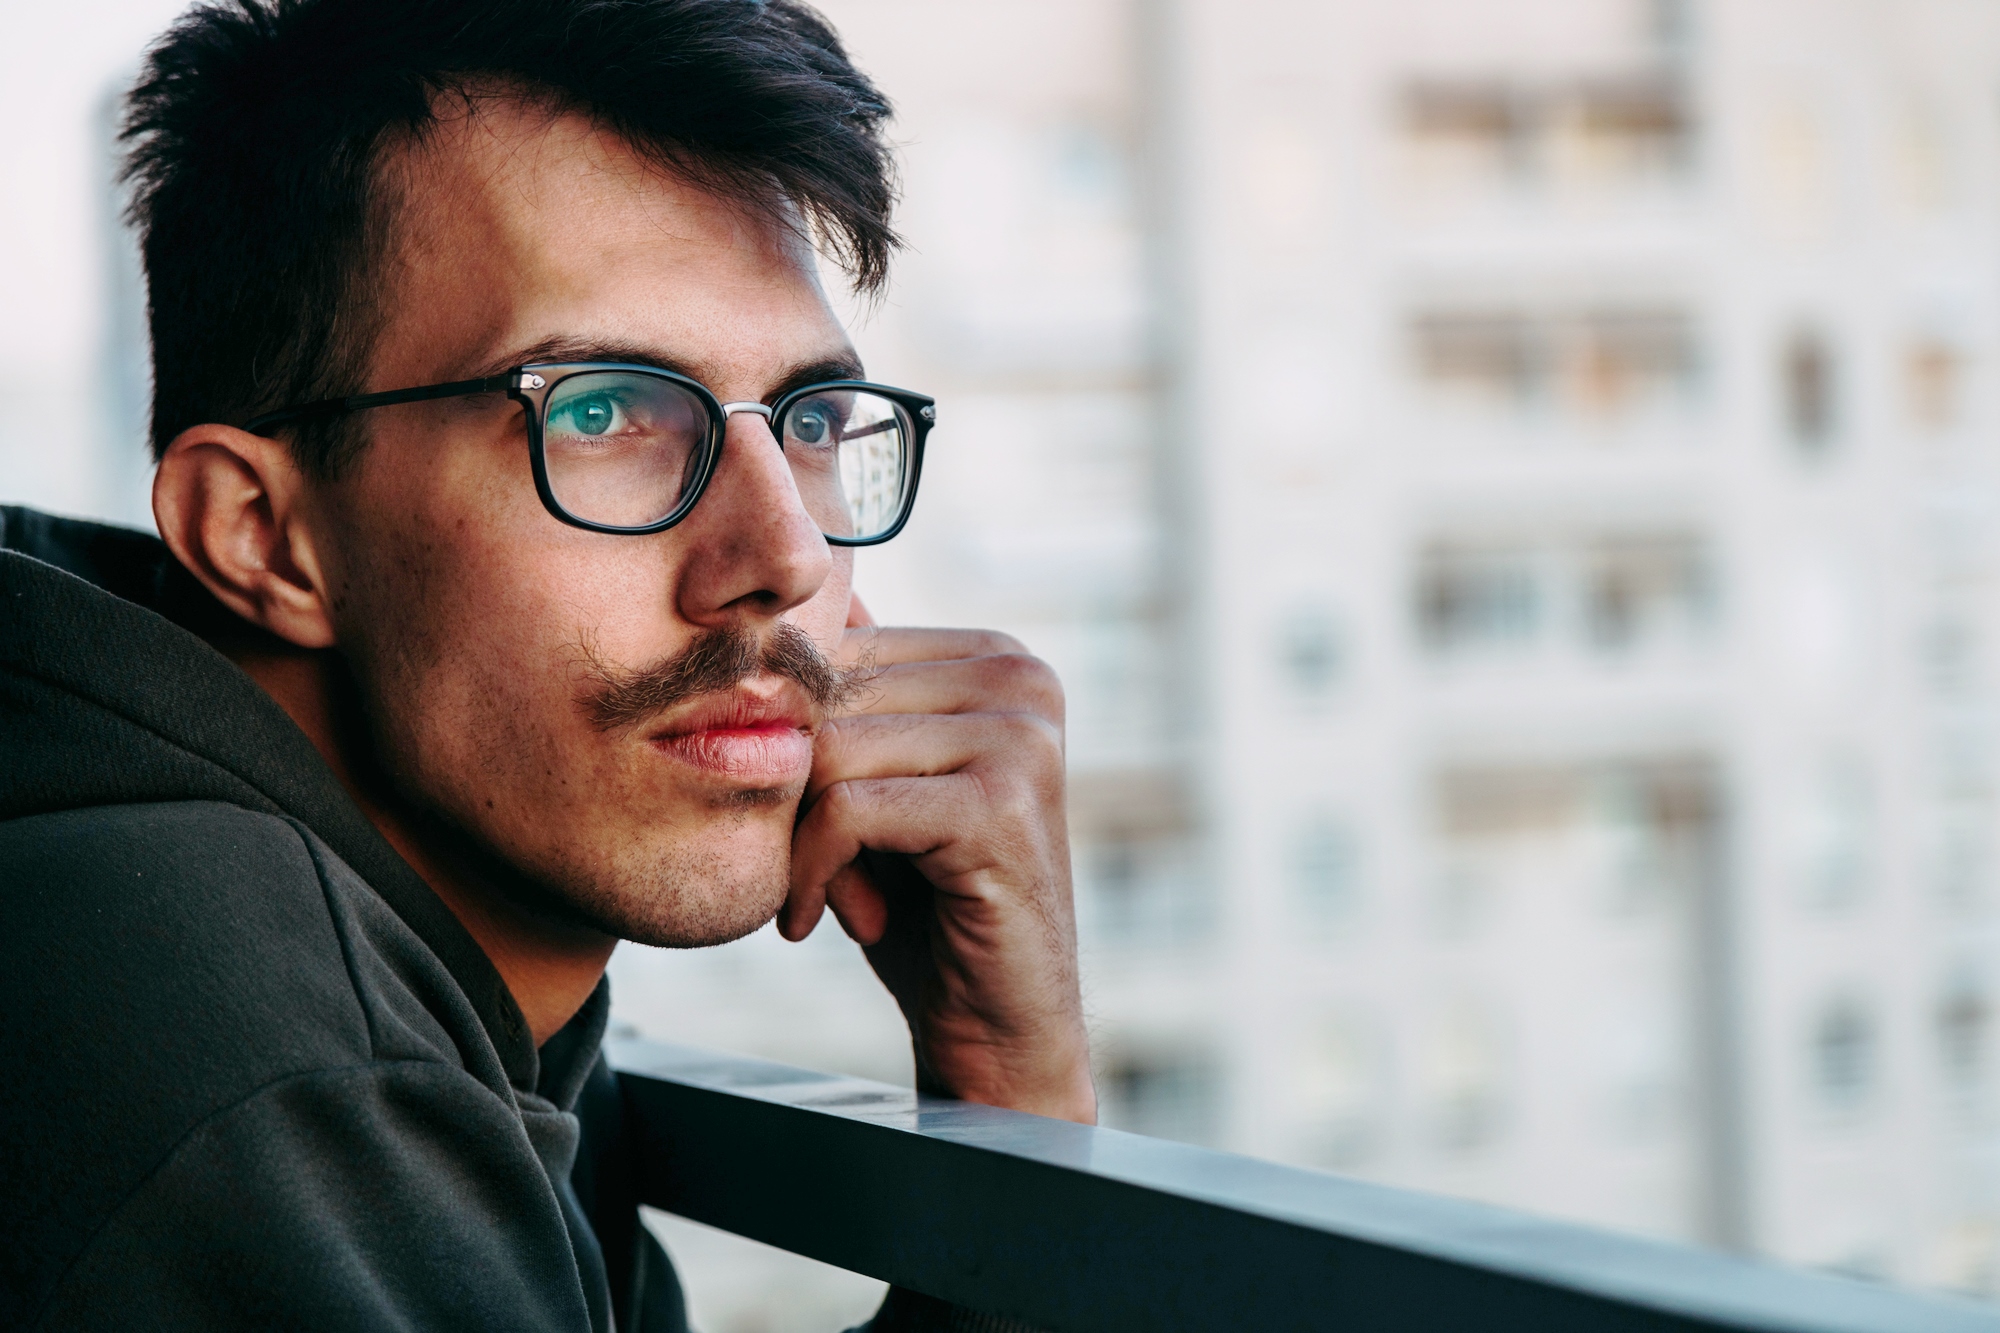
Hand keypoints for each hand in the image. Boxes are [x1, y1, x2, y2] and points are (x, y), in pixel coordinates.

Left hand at [779, 608, 1094, 1123]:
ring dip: (805, 840)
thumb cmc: (925, 907)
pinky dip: (816, 870)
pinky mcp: (1001, 805)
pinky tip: (834, 918)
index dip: (798, 736)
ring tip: (832, 894)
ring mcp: (1021, 737)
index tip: (806, 820)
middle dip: (799, 791)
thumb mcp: (878, 782)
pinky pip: (847, 808)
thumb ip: (853, 701)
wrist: (998, 1029)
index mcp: (999, 657)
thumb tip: (785, 606)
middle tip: (816, 871)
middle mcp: (1022, 680)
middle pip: (831, 694)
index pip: (840, 647)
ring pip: (833, 750)